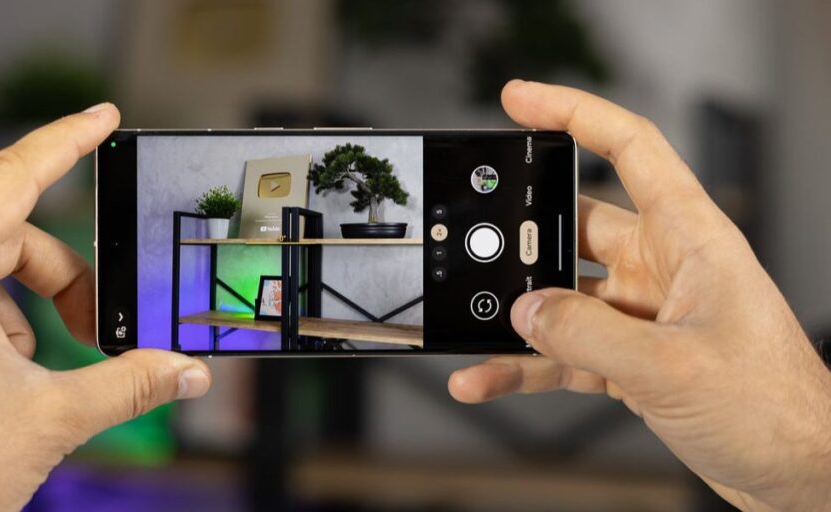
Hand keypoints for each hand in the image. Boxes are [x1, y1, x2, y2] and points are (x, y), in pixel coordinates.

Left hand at [0, 104, 211, 510]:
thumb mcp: (52, 418)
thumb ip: (130, 382)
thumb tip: (185, 371)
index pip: (13, 178)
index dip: (66, 142)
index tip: (100, 119)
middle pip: (0, 243)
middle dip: (57, 280)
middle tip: (91, 327)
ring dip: (13, 318)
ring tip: (26, 380)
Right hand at [448, 81, 830, 511]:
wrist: (798, 474)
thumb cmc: (775, 409)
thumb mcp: (671, 365)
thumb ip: (586, 335)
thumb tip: (525, 313)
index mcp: (690, 239)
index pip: (630, 149)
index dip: (574, 113)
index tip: (520, 101)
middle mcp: (663, 267)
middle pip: (576, 226)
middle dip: (525, 238)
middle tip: (477, 247)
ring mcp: (642, 313)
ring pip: (560, 298)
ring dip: (517, 318)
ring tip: (473, 329)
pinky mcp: (629, 357)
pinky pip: (561, 352)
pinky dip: (524, 366)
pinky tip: (488, 378)